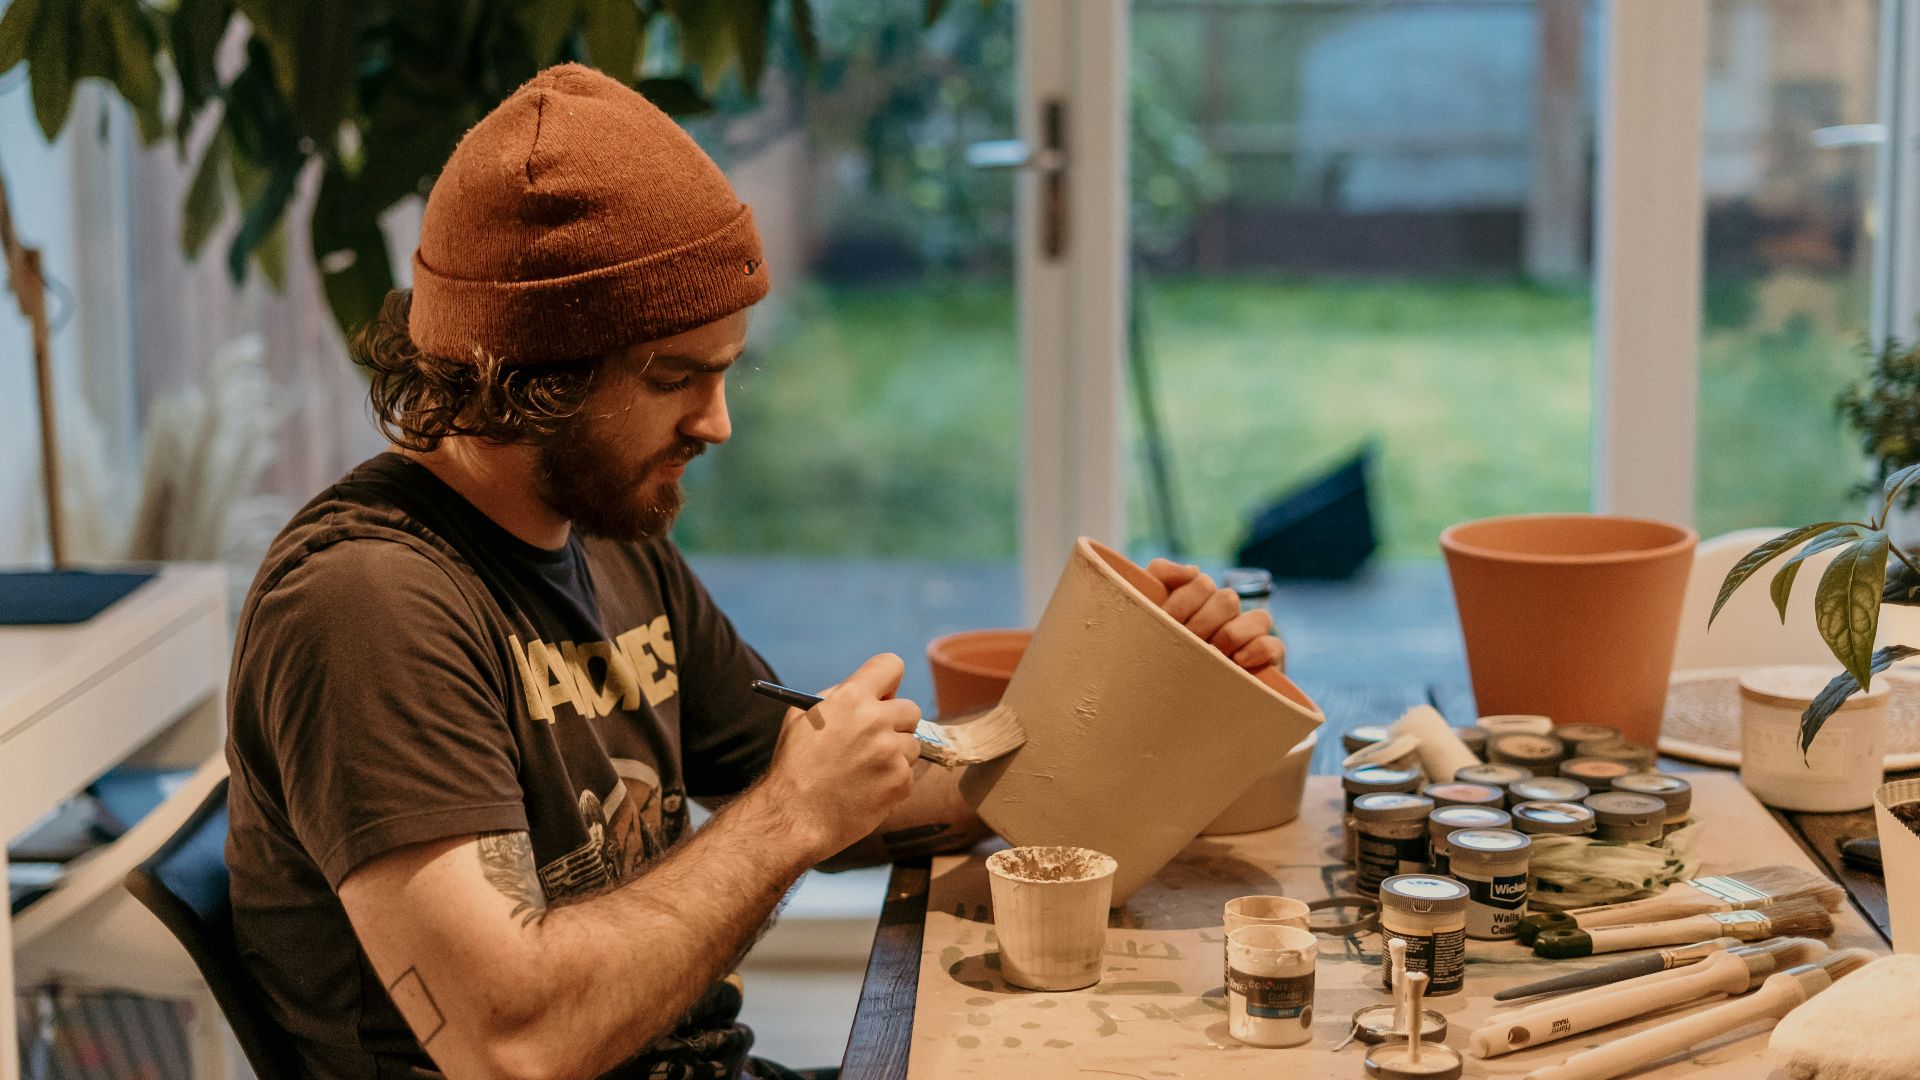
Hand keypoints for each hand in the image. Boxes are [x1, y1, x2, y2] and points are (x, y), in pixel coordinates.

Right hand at [758, 653, 921, 859]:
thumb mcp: (802, 717)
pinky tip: (866, 788)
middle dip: (895, 721)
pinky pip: (907, 772)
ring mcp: (891, 752)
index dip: (887, 681)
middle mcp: (875, 720)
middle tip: (874, 738)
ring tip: (863, 769)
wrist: (794, 817)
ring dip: (895, 753)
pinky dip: (892, 780)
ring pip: (912, 743)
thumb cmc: (794, 766)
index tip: (883, 695)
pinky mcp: (900, 780)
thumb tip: (869, 691)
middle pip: (910, 709)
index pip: (891, 666)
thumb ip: (838, 697)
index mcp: (850, 697)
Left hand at [1146, 559, 1286, 672]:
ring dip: (1230, 636)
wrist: (1168, 699)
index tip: (1165, 622)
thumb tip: (1193, 570)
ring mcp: (1249, 635)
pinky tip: (1237, 661)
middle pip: (1228, 599)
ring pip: (1259, 618)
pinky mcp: (1266, 659)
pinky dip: (1257, 650)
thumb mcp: (1149, 613)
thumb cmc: (1156, 653)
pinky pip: (1274, 645)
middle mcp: (1227, 614)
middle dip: (1202, 623)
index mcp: (1201, 599)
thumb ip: (1161, 575)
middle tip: (1184, 643)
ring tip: (1210, 655)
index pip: (1201, 583)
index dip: (1182, 602)